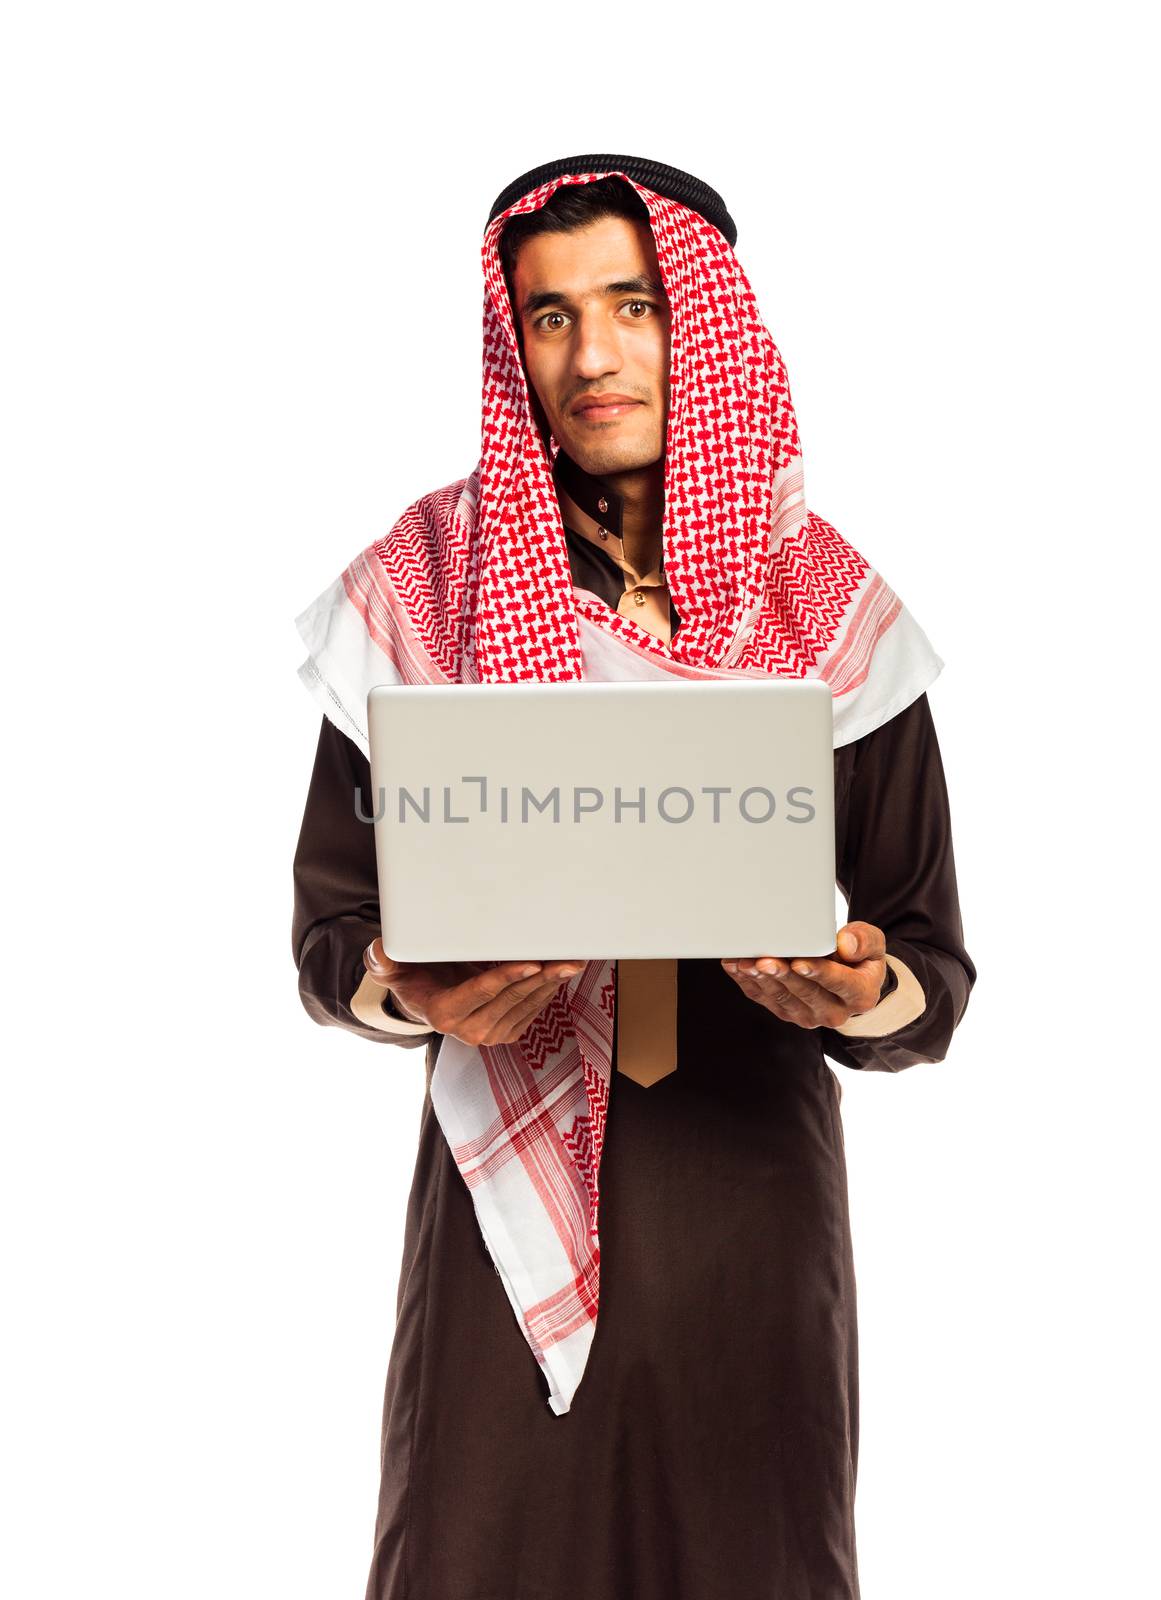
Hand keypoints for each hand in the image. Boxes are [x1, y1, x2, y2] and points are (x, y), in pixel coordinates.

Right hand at [363, 937, 586, 1046]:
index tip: (530, 962)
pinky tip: (565, 971)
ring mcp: (492, 1034)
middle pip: (512, 999)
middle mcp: (470, 1031)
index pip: (480, 992)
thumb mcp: (393, 970)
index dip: (506, 978)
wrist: (427, 999)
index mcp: (445, 1014)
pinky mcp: (509, 1031)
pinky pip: (535, 1009)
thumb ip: (384, 962)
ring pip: (529, 1004)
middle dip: (541, 978)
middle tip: (566, 957)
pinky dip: (551, 989)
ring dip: (553, 983)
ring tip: (574, 960)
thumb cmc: (413, 977)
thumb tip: (379, 950)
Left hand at [721, 921, 887, 1029]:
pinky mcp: (787, 1012)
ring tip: (745, 962)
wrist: (851, 981)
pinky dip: (748, 983)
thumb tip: (845, 944)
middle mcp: (835, 1012)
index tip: (799, 962)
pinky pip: (764, 999)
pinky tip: (736, 966)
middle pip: (805, 992)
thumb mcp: (874, 945)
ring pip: (781, 997)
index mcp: (860, 995)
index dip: (818, 972)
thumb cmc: (860, 957)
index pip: (838, 983)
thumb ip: (864, 941)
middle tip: (764, 960)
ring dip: (761, 980)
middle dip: (782, 975)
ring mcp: (808, 1015)